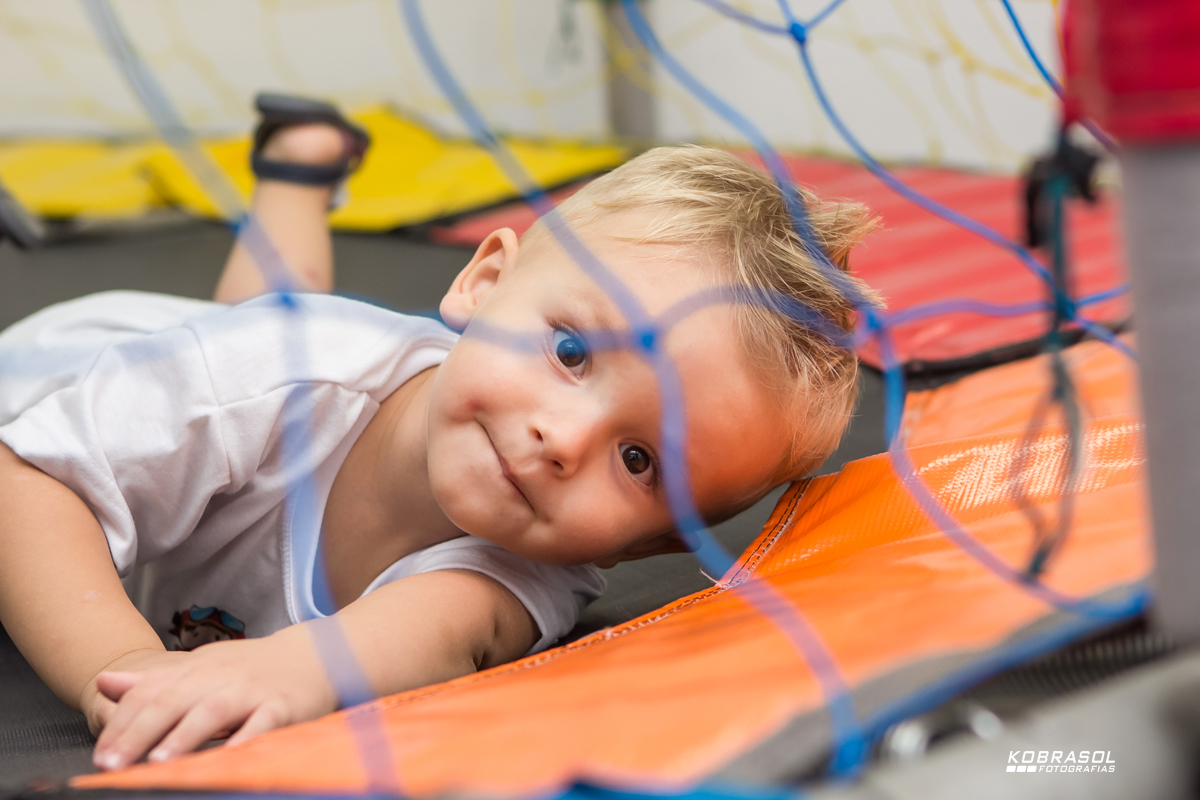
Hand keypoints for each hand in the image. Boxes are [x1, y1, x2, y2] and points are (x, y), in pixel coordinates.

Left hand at [91, 627, 335, 770]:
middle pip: (173, 703)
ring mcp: (252, 691)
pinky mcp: (283, 706)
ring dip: (185, 737)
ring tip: (160, 762)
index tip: (100, 755)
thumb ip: (154, 680)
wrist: (316, 654)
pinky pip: (263, 723)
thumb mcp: (201, 668)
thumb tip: (104, 681)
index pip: (150, 694)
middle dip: (139, 734)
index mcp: (196, 670)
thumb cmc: (251, 669)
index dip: (122, 724)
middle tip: (113, 765)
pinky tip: (230, 755)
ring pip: (213, 712)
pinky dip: (246, 738)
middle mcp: (220, 678)